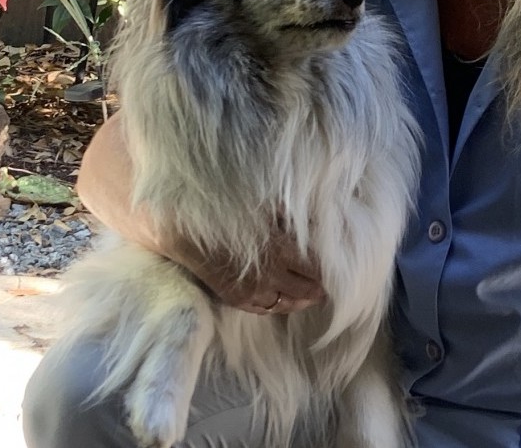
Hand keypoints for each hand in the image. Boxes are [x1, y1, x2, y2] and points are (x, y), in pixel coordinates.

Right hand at [169, 219, 324, 315]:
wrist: (186, 234)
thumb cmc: (226, 215)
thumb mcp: (264, 210)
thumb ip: (290, 219)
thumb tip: (314, 223)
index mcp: (279, 250)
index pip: (313, 268)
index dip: (325, 271)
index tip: (334, 269)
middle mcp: (269, 276)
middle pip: (304, 289)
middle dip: (318, 288)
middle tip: (328, 287)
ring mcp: (252, 292)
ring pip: (286, 303)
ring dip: (301, 300)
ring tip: (312, 297)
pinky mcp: (237, 299)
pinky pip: (265, 309)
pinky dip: (279, 307)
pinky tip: (286, 303)